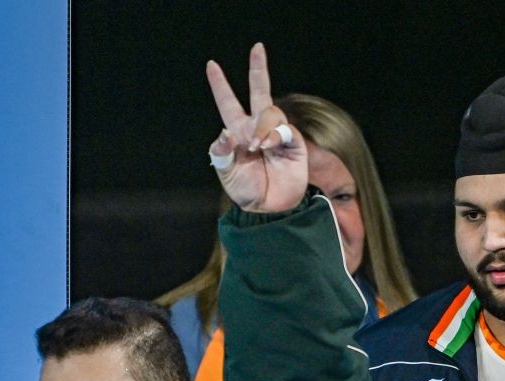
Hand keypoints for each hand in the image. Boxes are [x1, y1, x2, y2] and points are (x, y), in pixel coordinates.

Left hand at [206, 43, 306, 212]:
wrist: (269, 209)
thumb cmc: (246, 190)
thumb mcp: (227, 173)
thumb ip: (222, 152)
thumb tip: (225, 132)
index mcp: (237, 132)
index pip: (228, 103)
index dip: (220, 84)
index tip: (211, 65)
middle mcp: (257, 128)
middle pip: (259, 91)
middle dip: (258, 69)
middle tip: (257, 48)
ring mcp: (276, 134)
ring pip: (270, 113)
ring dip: (261, 126)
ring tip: (256, 147)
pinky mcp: (293, 144)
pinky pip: (283, 130)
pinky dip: (273, 136)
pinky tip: (267, 147)